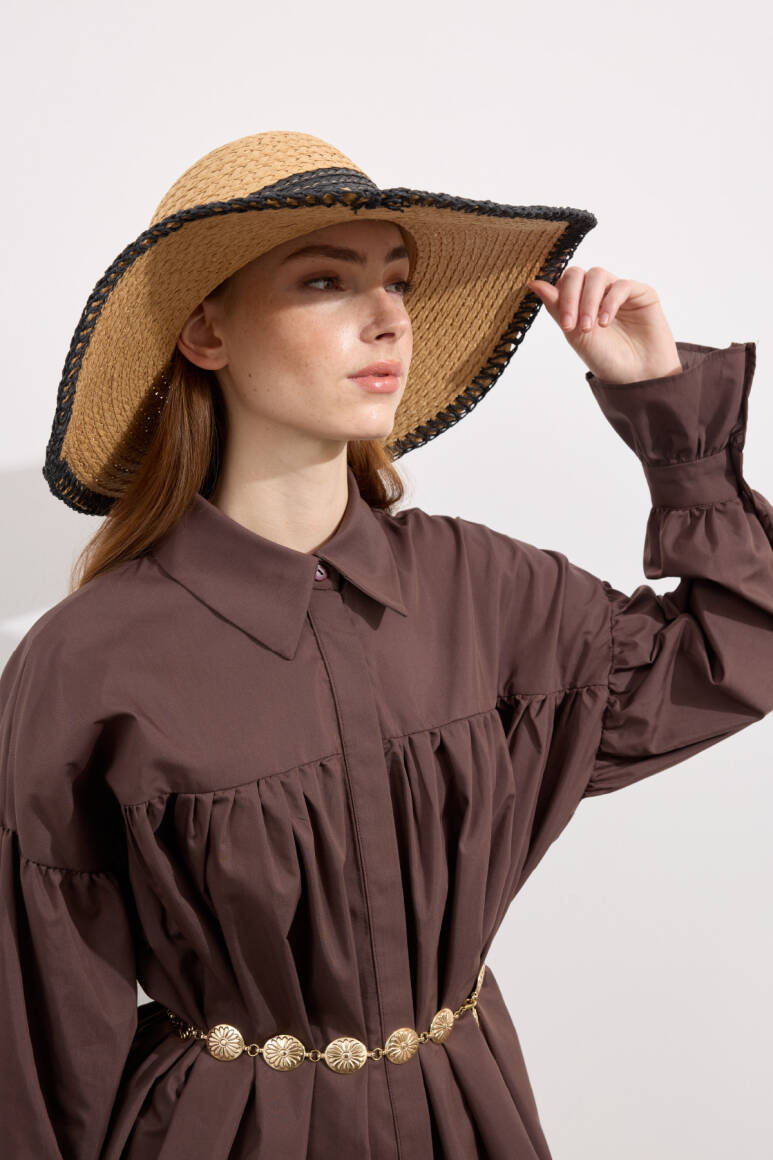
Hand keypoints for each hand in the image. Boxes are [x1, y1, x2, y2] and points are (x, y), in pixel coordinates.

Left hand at [527, 266, 682, 384]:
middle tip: (574, 325)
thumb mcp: (575, 334)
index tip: (566, 325)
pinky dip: (610, 302)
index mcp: (581, 300)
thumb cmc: (605, 358)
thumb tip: (534, 283)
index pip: (565, 282)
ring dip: (589, 301)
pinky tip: (605, 322)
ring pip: (598, 275)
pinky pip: (622, 285)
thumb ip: (557, 307)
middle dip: (572, 298)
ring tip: (590, 327)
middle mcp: (599, 292)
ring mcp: (619, 291)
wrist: (636, 376)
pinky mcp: (641, 293)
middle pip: (578, 274)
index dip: (561, 297)